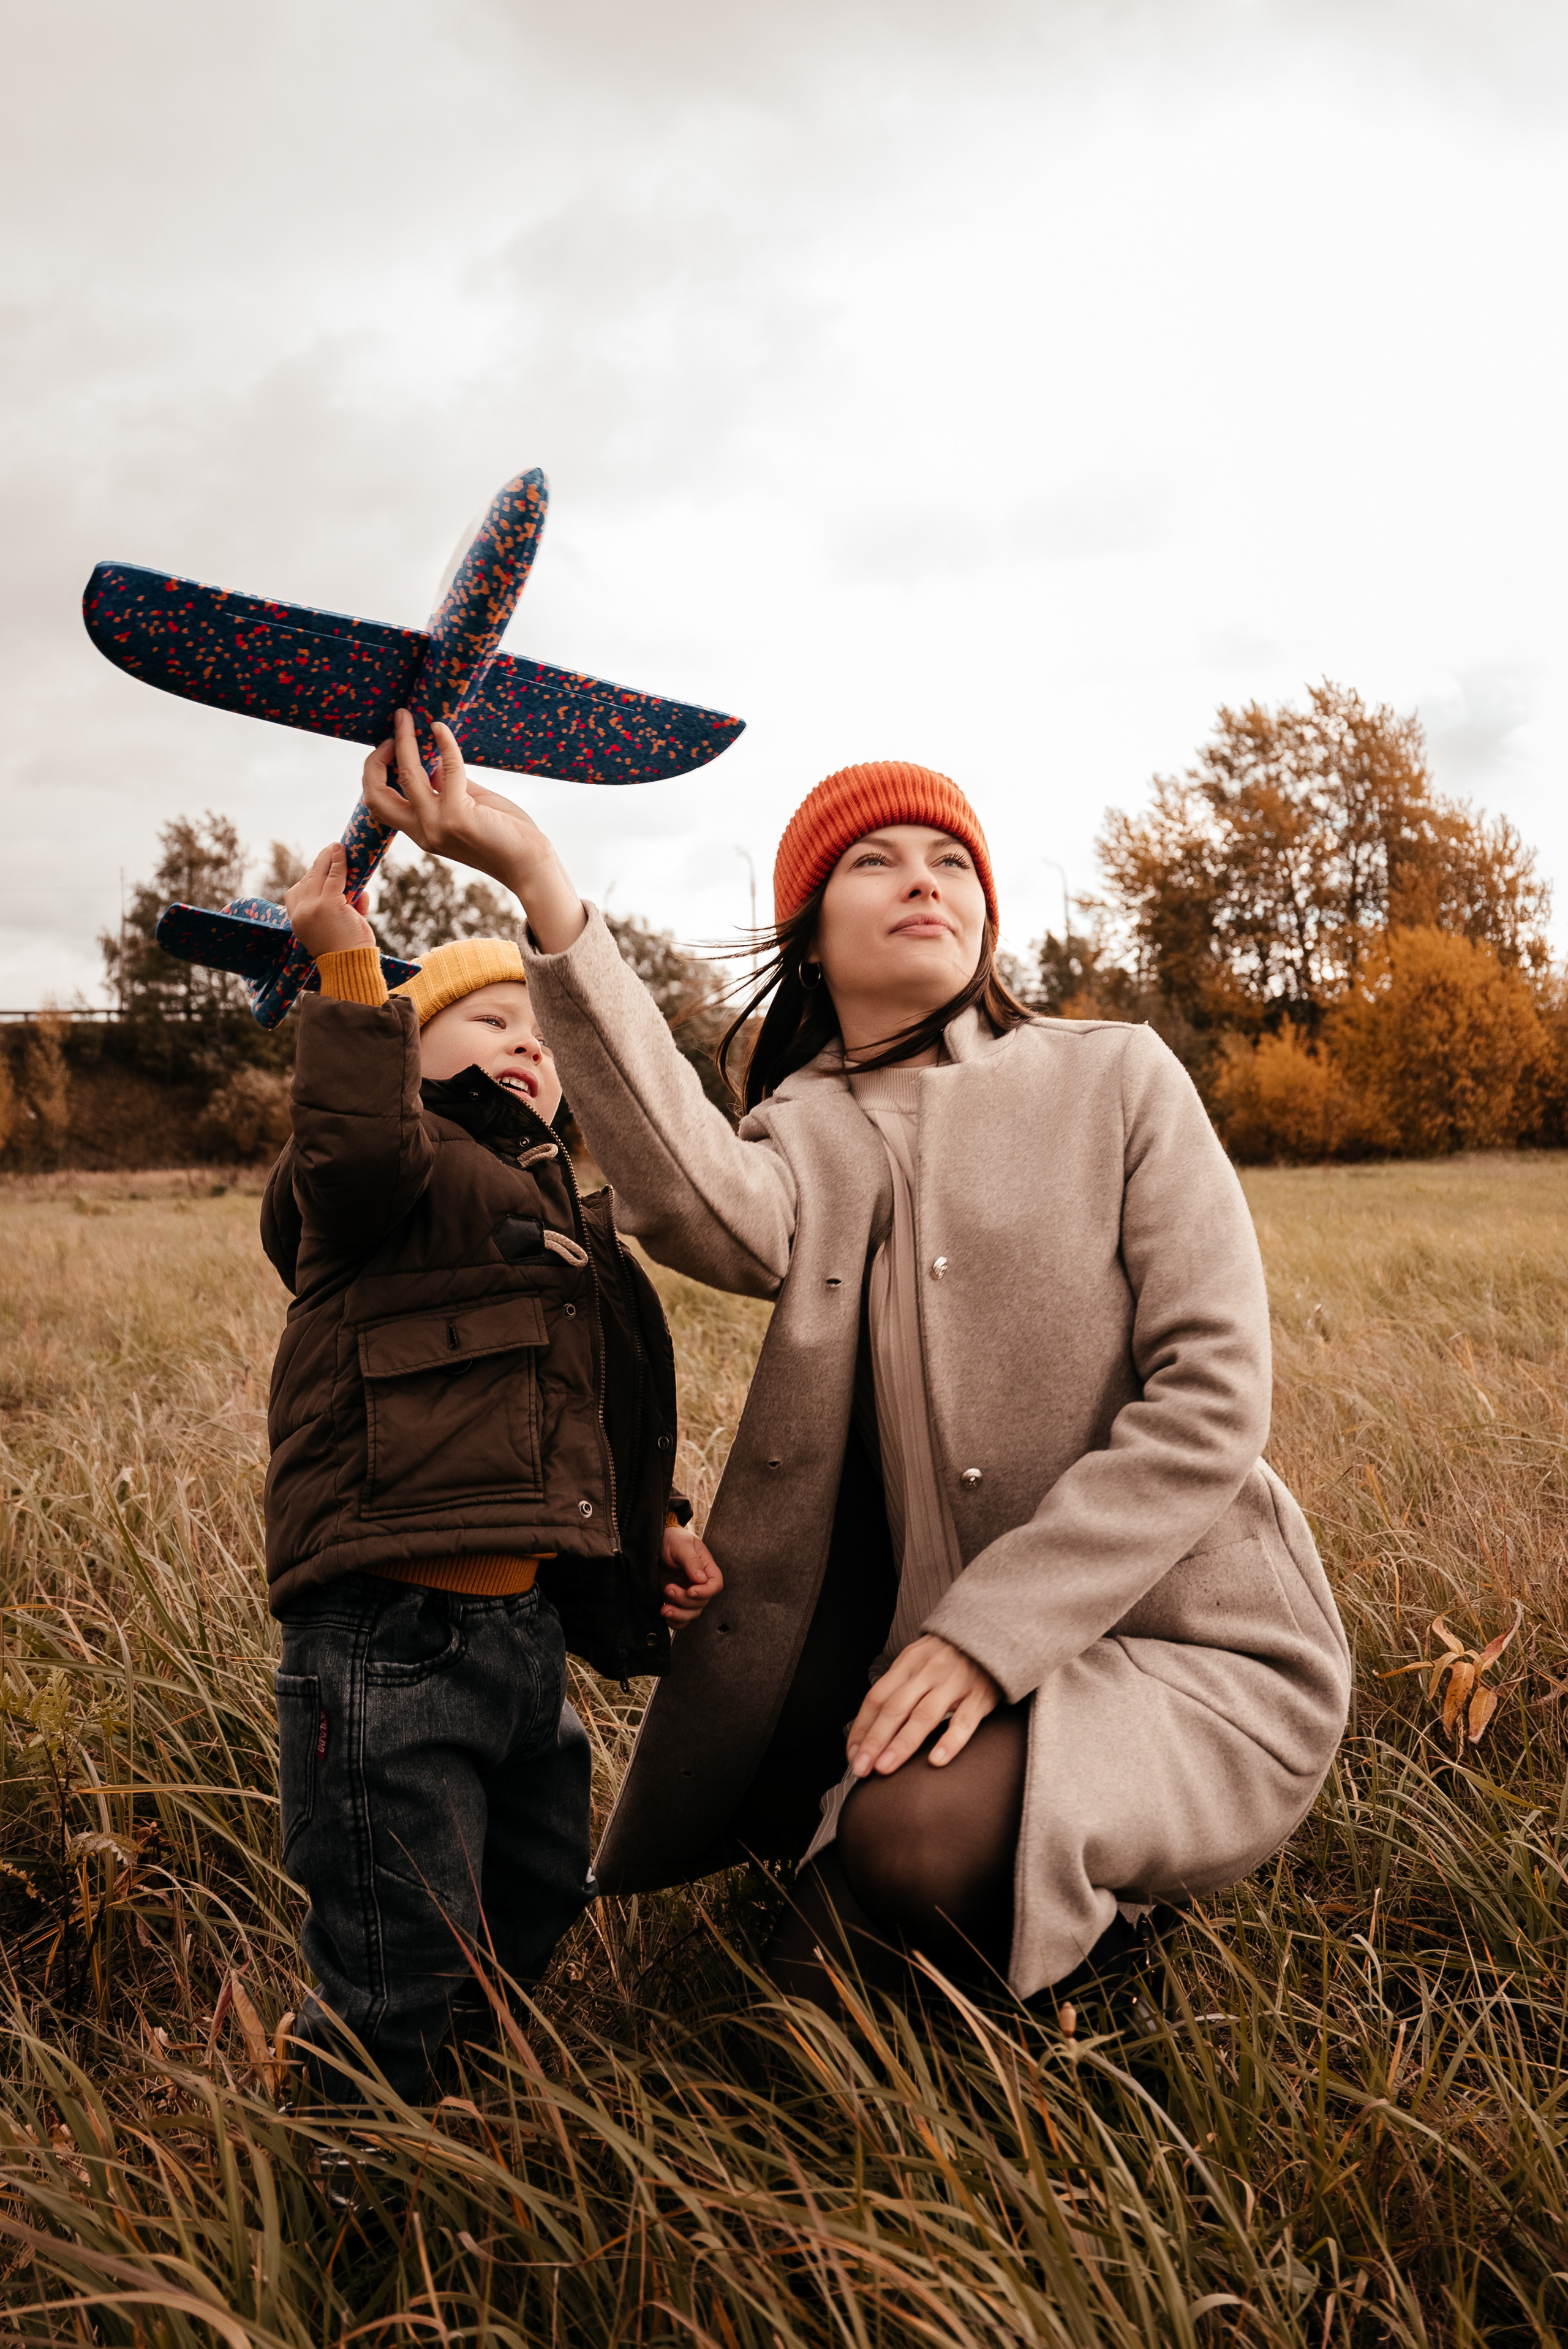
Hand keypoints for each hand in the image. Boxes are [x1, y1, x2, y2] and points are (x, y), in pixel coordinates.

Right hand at [284, 843, 377, 958]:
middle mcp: (300, 912)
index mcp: (297, 920)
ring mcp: (313, 907)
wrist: (349, 967)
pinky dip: (339, 862)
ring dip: (329, 858)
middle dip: (320, 864)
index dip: (310, 877)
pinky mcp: (328, 904)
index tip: (320, 867)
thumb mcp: (339, 927)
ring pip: (319, 875)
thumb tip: (359, 892)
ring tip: (337, 848)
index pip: (298, 891)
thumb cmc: (347, 951)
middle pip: (308, 880)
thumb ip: (344, 908)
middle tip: (331, 850)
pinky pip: (334, 877)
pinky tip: (342, 851)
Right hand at [360, 711, 587, 952]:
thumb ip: (449, 787)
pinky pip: (447, 769)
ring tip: (406, 716)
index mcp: (422, 831)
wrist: (529, 863)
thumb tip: (434, 763)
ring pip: (407, 776)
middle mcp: (424, 831)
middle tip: (393, 731)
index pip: (379, 802)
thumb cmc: (506, 834)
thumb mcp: (470, 806)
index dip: (376, 771)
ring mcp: (438, 826)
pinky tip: (441, 729)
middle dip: (375, 759)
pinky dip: (444, 745)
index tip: (391, 745)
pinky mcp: (458, 816)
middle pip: (376, 794)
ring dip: (404, 741)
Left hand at [660, 1523, 722, 1625]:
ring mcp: (687, 1592)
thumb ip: (691, 1561)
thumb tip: (701, 1580)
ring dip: (679, 1615)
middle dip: (685, 1601)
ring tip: (664, 1609)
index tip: (690, 1590)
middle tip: (668, 1589)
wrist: (654, 1542)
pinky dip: (675, 1622)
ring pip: (692, 1613)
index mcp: (706, 1567)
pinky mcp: (675, 1600)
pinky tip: (665, 1615)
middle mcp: (698, 1582)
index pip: (715, 1585)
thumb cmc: (671, 1538)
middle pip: (702, 1602)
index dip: (706, 1592)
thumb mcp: (681, 1544)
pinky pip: (681, 1618)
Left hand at [845, 1634, 999, 1777]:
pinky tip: (936, 1760)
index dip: (862, 1727)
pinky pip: (964, 1721)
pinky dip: (950, 1742)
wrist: (992, 1635)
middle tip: (862, 1768)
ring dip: (902, 1744)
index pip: (877, 1697)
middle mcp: (928, 1672)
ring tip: (885, 1767)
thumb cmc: (947, 1656)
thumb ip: (897, 1688)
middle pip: (895, 1708)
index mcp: (908, 1664)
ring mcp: (954, 1684)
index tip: (853, 1754)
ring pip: (924, 1716)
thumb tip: (869, 1727)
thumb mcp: (917, 1661)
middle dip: (875, 1740)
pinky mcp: (980, 1697)